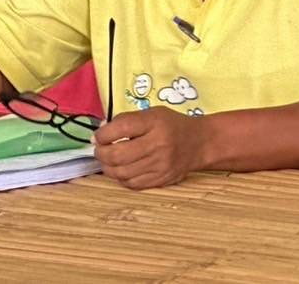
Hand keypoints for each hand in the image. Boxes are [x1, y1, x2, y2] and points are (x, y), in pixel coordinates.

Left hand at [94, 107, 209, 189]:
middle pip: (116, 155)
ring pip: (120, 173)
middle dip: (101, 153)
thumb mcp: (153, 114)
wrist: (200, 142)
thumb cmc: (171, 125)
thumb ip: (127, 120)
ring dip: (108, 167)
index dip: (102, 134)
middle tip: (101, 150)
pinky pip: (131, 184)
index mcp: (155, 122)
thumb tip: (100, 133)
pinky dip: (122, 177)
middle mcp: (159, 144)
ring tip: (110, 160)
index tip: (99, 136)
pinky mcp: (161, 180)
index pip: (119, 128)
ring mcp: (160, 164)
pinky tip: (125, 169)